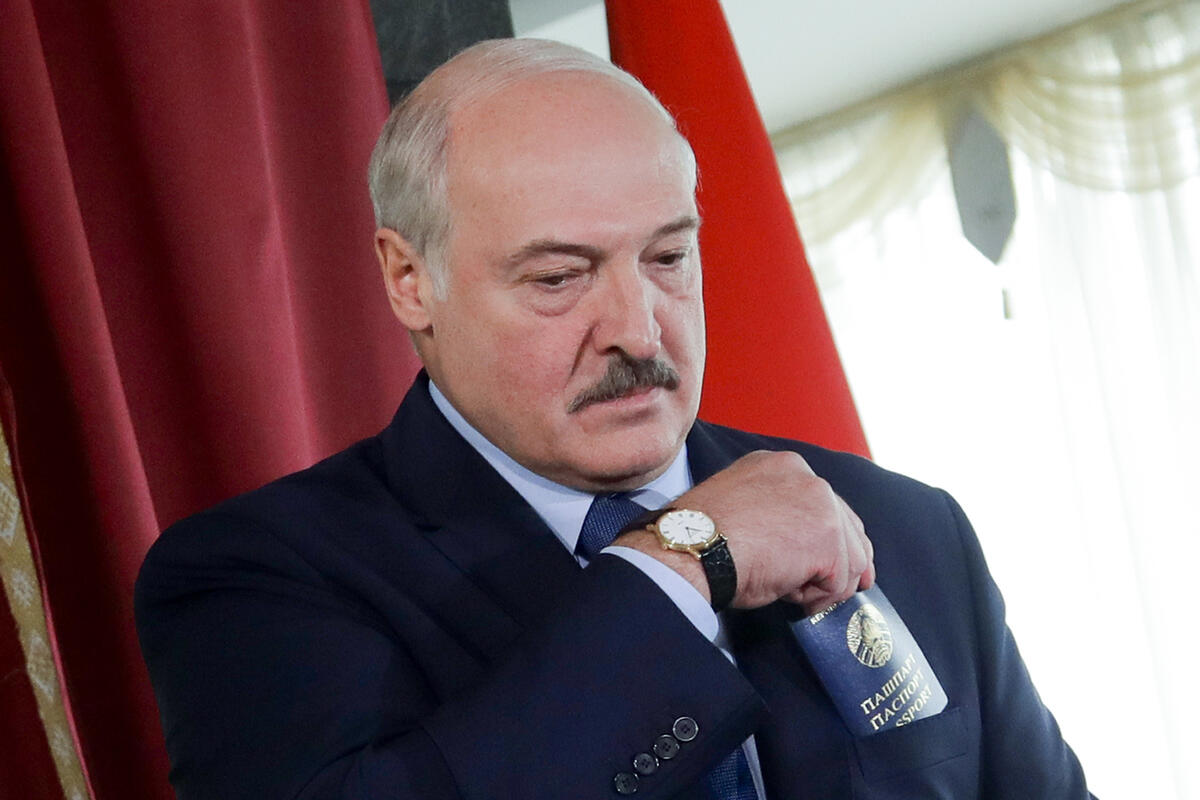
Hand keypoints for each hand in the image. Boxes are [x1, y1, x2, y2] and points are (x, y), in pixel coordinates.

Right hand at [617, 450, 873, 613]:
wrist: (693, 547)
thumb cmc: (704, 537)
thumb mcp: (744, 506)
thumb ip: (778, 513)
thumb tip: (804, 547)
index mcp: (784, 466)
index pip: (827, 504)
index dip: (830, 540)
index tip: (822, 563)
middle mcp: (808, 477)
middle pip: (849, 529)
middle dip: (840, 564)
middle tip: (824, 590)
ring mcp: (823, 506)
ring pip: (851, 559)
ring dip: (822, 584)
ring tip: (787, 589)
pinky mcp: (828, 539)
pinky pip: (838, 584)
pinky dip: (816, 599)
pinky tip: (786, 593)